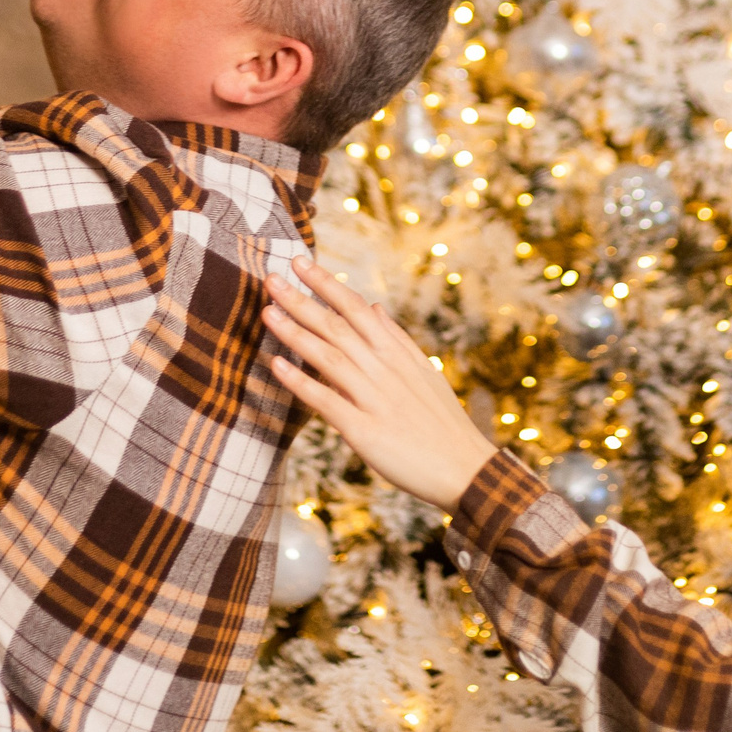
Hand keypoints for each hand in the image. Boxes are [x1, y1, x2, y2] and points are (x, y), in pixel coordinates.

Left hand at [262, 257, 498, 511]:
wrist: (464, 468)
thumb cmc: (442, 422)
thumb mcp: (425, 371)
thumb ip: (397, 338)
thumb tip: (374, 306)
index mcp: (397, 353)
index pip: (356, 309)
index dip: (326, 284)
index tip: (299, 262)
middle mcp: (384, 370)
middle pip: (337, 326)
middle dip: (301, 300)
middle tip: (270, 277)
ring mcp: (374, 399)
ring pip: (328, 358)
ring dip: (295, 333)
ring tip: (267, 312)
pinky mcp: (365, 431)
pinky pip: (327, 402)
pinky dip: (301, 382)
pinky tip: (276, 365)